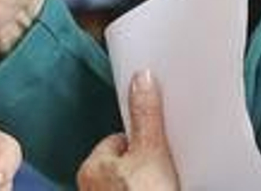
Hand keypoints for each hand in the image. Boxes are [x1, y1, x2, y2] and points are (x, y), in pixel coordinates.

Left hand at [77, 70, 178, 189]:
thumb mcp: (150, 153)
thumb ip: (146, 117)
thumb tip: (142, 81)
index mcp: (92, 167)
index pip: (118, 139)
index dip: (141, 137)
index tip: (156, 136)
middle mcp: (93, 186)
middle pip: (126, 160)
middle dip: (145, 160)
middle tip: (166, 164)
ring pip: (133, 178)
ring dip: (148, 178)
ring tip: (168, 180)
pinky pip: (139, 189)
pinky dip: (149, 187)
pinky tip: (166, 187)